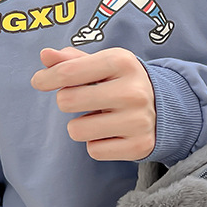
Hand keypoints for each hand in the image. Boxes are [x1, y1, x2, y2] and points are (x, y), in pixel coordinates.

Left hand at [31, 46, 155, 160]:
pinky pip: (94, 150)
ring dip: (81, 126)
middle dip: (67, 102)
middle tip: (84, 101)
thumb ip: (72, 60)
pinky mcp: (139, 146)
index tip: (40, 82)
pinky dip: (97, 144)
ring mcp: (138, 121)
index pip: (68, 72)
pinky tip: (112, 133)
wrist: (166, 108)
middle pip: (67, 101)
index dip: (46, 78)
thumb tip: (45, 56)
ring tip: (100, 118)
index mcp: (122, 62)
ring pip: (77, 130)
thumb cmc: (123, 82)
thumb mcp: (103, 64)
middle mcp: (133, 91)